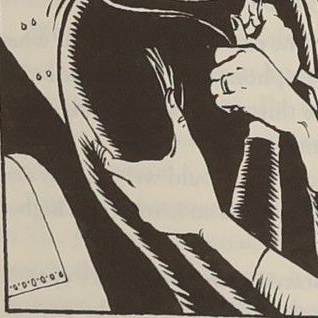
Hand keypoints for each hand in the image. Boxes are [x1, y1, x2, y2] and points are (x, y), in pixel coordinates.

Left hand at [104, 68, 225, 238]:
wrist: (207, 216)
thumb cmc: (197, 177)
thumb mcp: (189, 147)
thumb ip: (177, 121)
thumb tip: (170, 95)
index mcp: (142, 174)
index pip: (113, 166)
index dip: (111, 160)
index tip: (109, 157)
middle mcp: (136, 193)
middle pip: (121, 181)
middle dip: (128, 174)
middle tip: (148, 169)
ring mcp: (142, 210)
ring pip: (133, 195)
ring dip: (141, 189)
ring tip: (166, 185)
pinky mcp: (150, 221)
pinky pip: (145, 209)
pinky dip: (153, 203)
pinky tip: (171, 200)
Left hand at [210, 42, 312, 138]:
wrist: (295, 110)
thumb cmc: (276, 90)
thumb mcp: (262, 68)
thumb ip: (240, 63)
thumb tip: (212, 64)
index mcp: (254, 54)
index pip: (219, 54)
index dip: (219, 67)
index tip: (226, 76)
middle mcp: (250, 63)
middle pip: (216, 71)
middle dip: (217, 83)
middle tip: (228, 91)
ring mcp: (249, 81)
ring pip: (216, 86)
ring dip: (220, 95)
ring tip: (231, 100)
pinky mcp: (247, 98)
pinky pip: (221, 100)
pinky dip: (225, 106)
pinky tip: (235, 107)